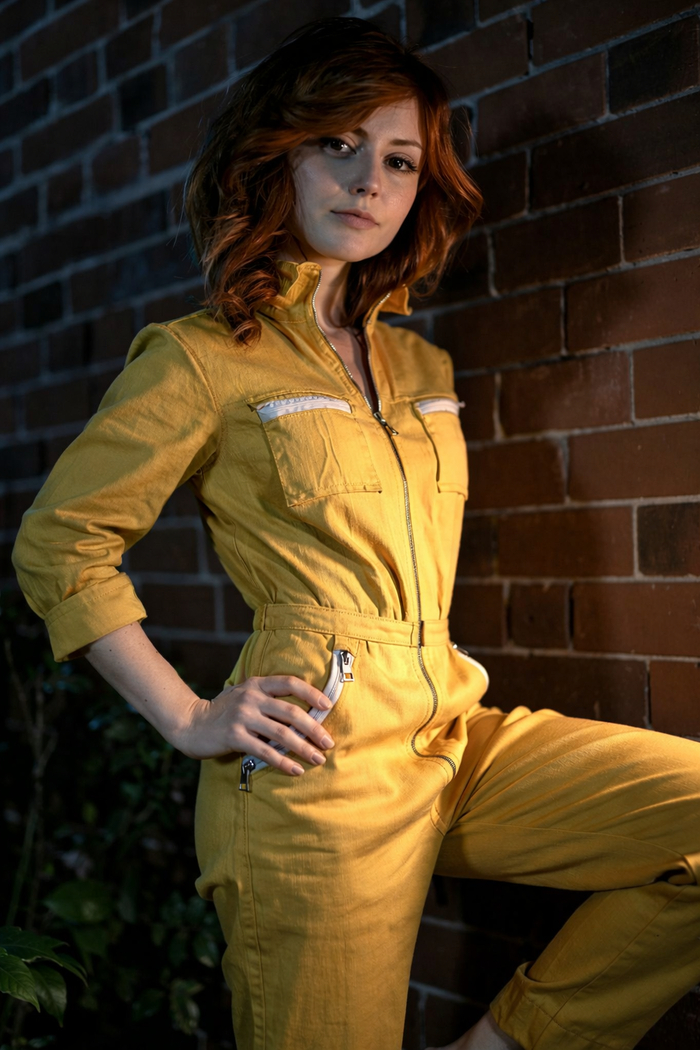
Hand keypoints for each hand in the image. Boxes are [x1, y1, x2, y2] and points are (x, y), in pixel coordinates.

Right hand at [175, 674, 334, 773]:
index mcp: (256, 684)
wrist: (190, 723)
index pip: (290, 683)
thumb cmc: (222, 711)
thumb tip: (301, 710)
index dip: (311, 694)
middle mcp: (251, 698)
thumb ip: (266, 697)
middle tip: (328, 743)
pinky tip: (296, 770)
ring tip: (318, 759)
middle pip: (291, 712)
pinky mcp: (234, 737)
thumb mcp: (243, 694)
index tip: (328, 706)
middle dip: (314, 728)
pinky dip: (283, 762)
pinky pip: (265, 751)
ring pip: (281, 733)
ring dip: (303, 748)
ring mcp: (242, 717)